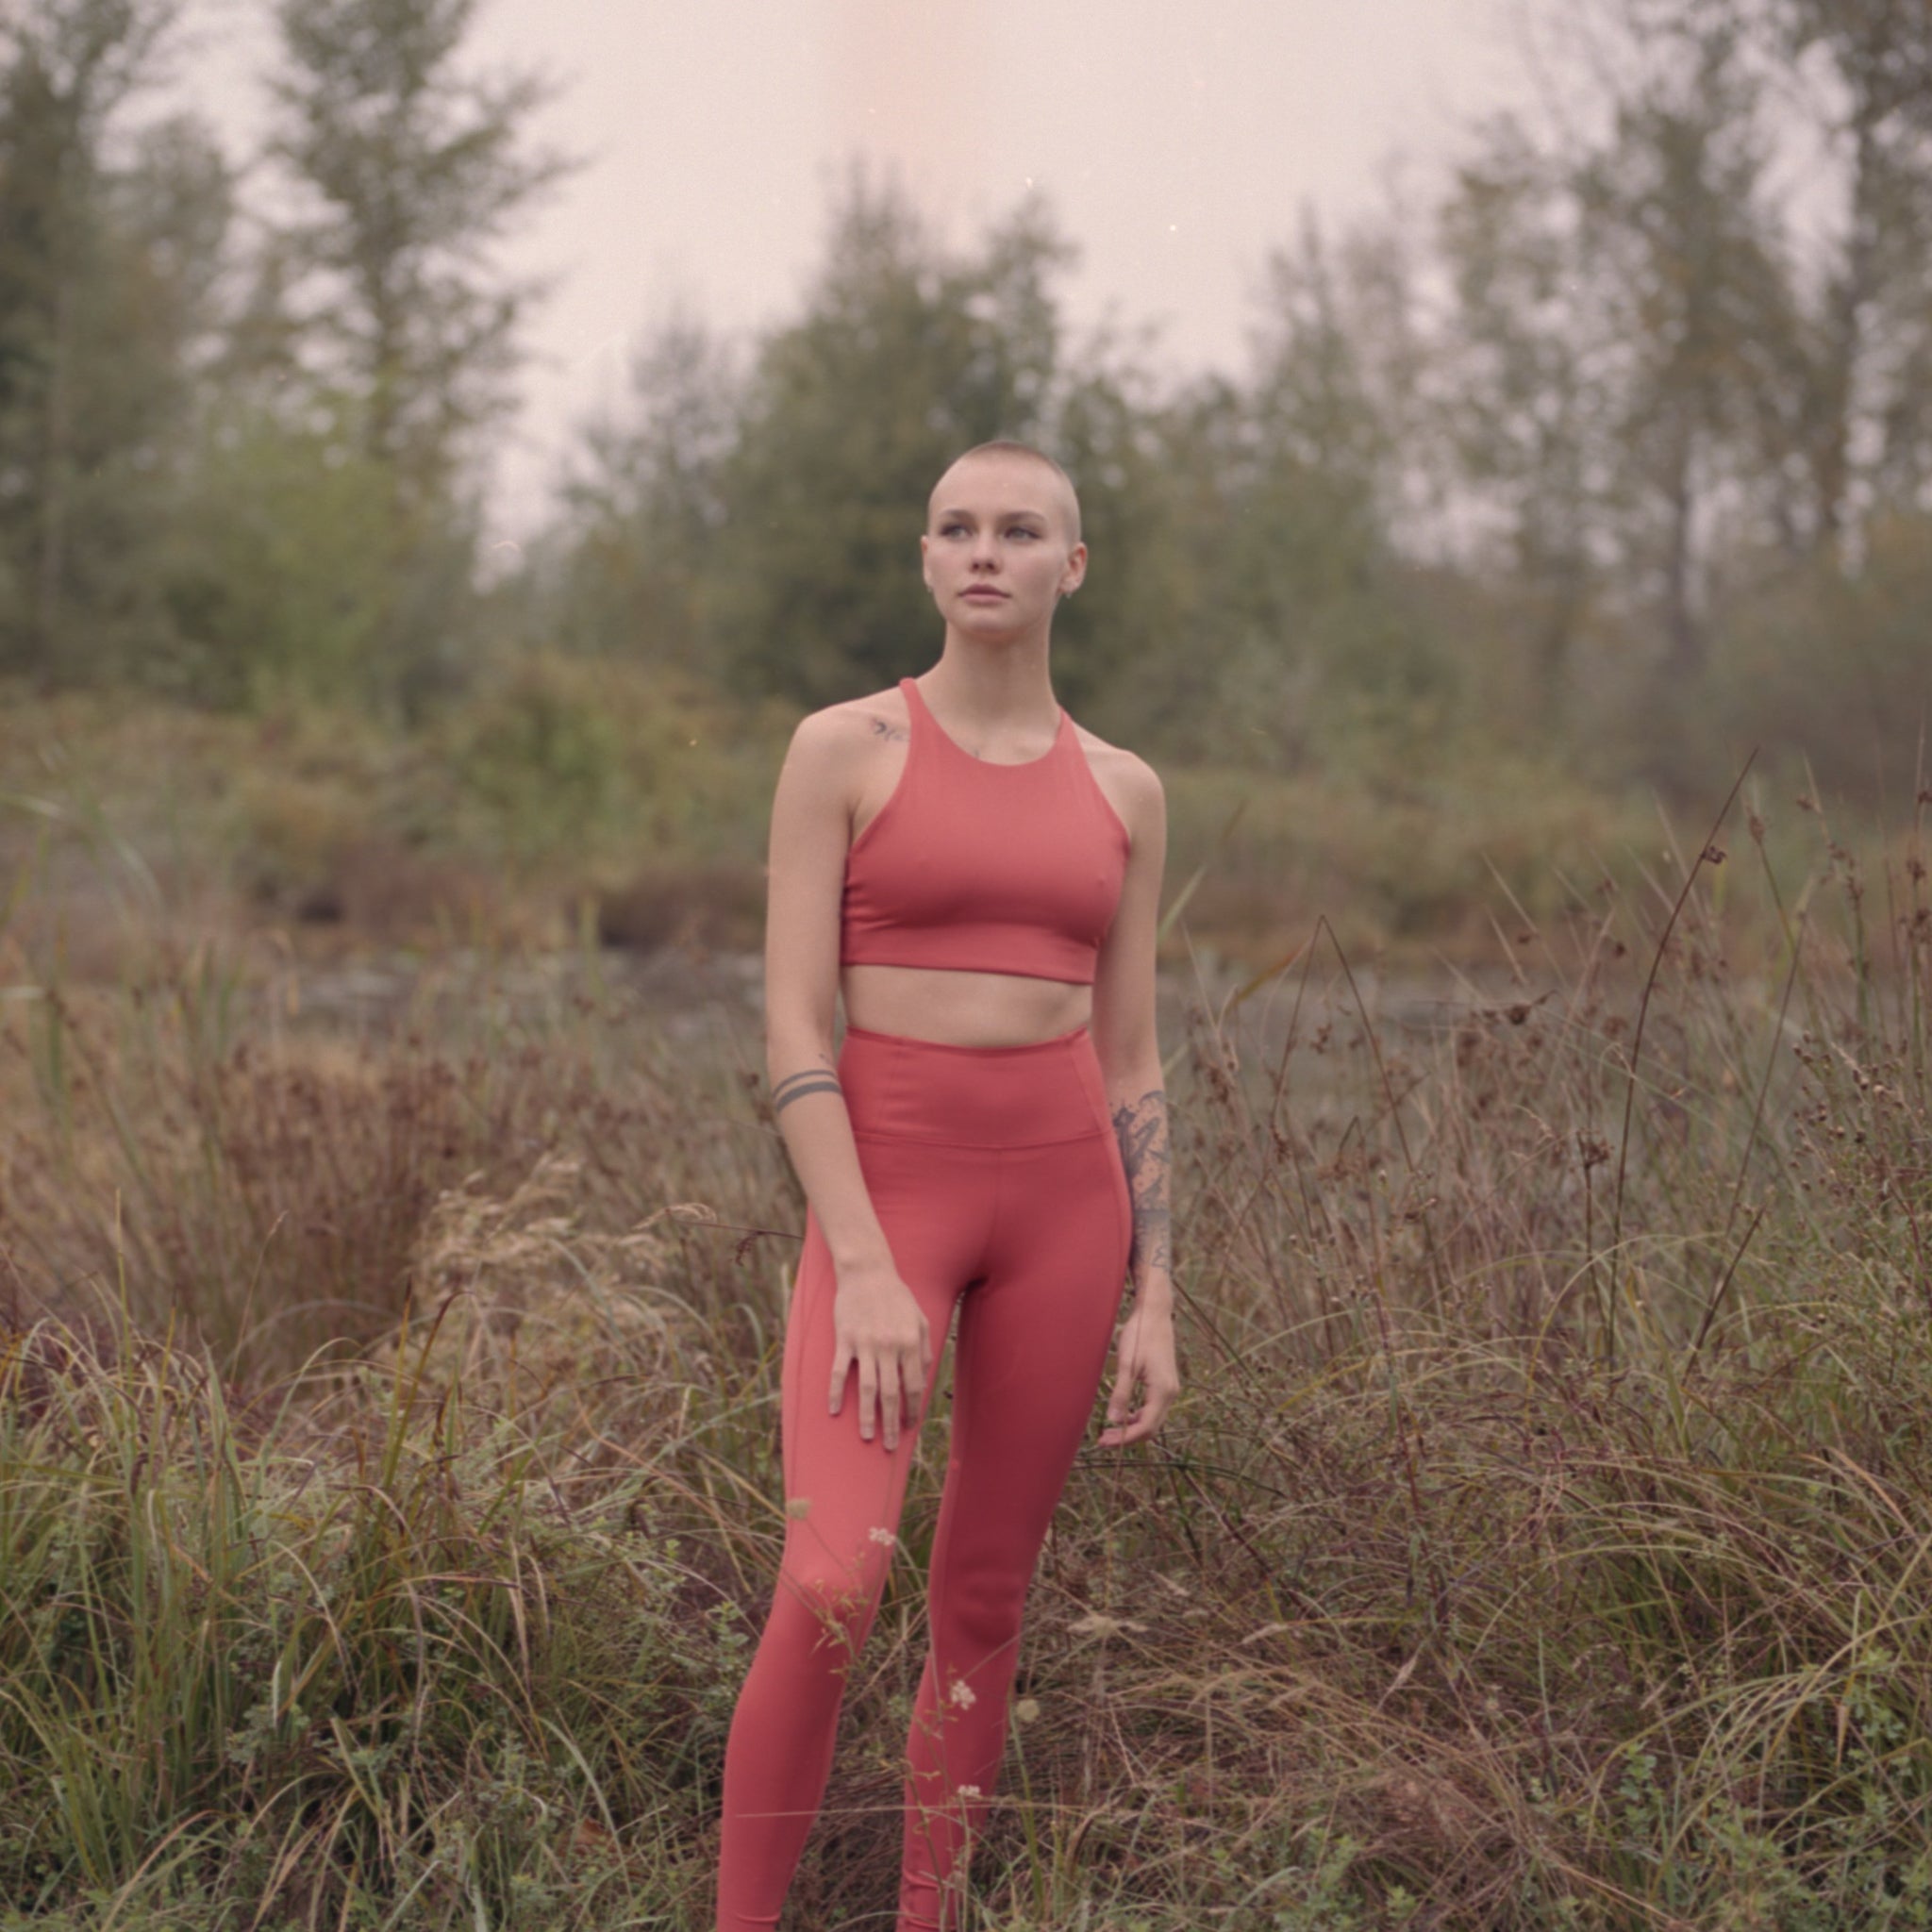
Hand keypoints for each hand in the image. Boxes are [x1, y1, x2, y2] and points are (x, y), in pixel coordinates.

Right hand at [829, 1262, 932, 1451]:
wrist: (867, 1271)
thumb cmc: (896, 1295)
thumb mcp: (920, 1318)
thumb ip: (924, 1347)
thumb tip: (925, 1376)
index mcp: (910, 1343)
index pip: (914, 1385)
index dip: (912, 1408)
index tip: (909, 1425)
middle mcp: (889, 1347)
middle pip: (892, 1394)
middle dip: (892, 1423)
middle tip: (889, 1446)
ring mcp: (865, 1344)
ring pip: (868, 1389)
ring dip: (868, 1416)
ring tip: (869, 1437)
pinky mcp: (845, 1340)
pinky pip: (840, 1372)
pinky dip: (837, 1393)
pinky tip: (835, 1411)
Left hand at [1097, 1300, 1178, 1447]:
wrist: (1154, 1314)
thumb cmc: (1139, 1335)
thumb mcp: (1126, 1365)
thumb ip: (1121, 1393)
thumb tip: (1114, 1420)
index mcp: (1162, 1391)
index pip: (1145, 1427)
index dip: (1124, 1438)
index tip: (1104, 1441)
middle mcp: (1171, 1393)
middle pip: (1151, 1427)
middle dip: (1128, 1437)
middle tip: (1103, 1440)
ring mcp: (1170, 1388)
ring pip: (1153, 1419)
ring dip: (1133, 1428)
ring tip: (1110, 1429)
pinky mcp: (1166, 1383)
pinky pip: (1154, 1408)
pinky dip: (1139, 1416)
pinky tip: (1123, 1415)